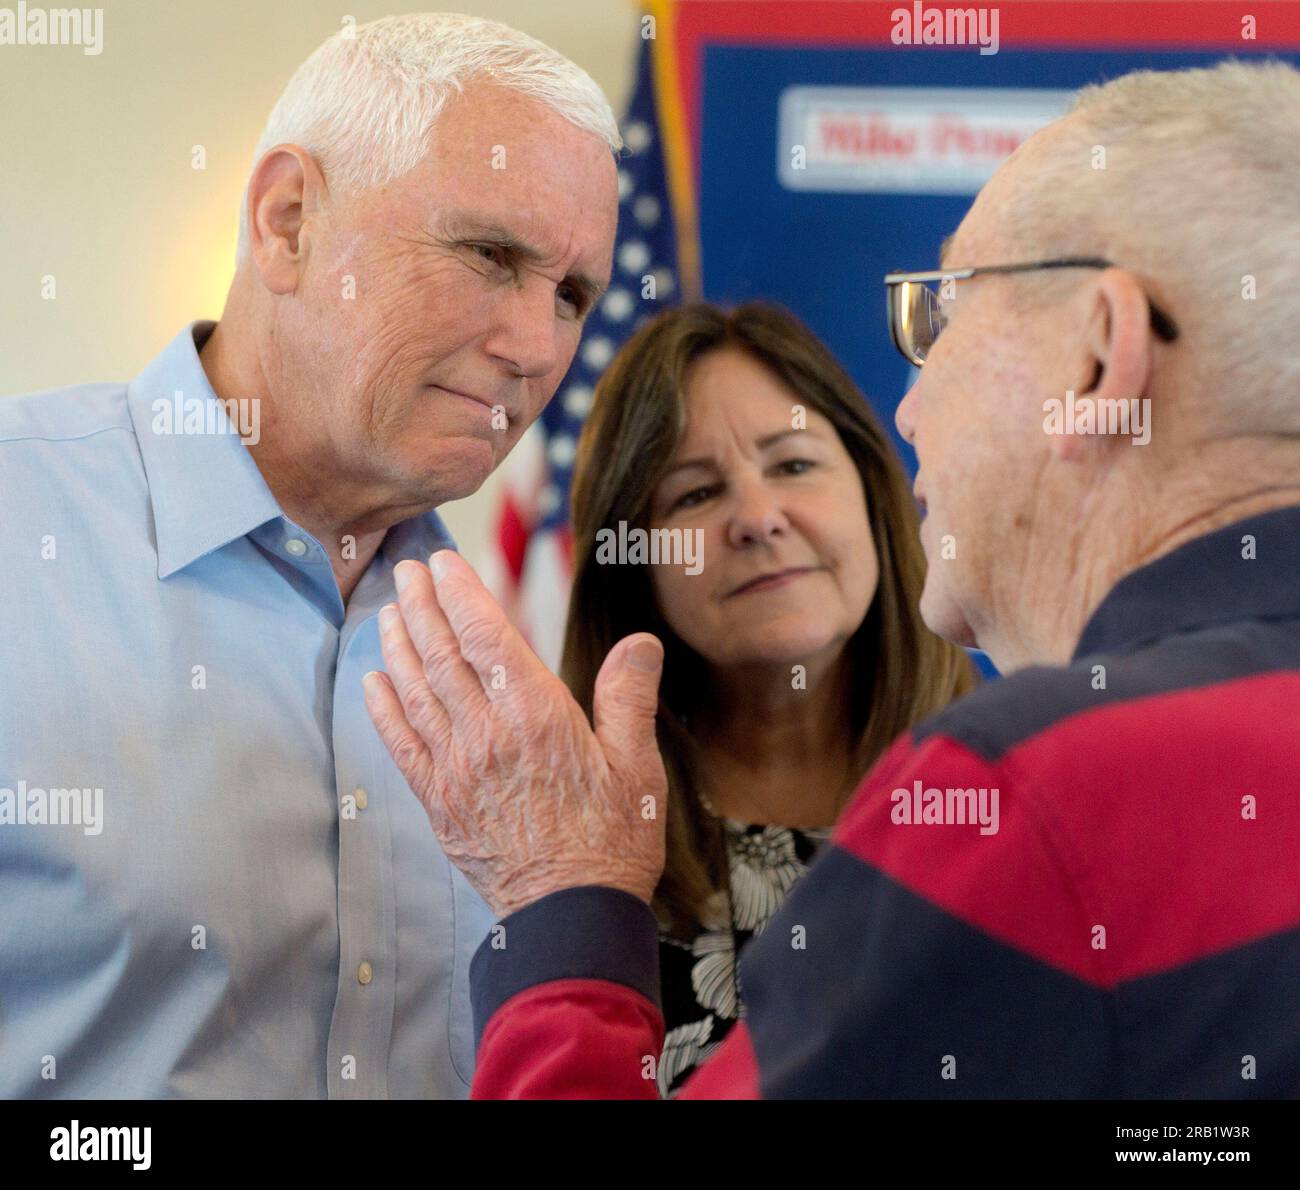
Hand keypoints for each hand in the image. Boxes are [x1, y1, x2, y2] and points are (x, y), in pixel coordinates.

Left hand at [362, 550, 667, 918]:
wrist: (570, 914)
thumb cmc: (614, 840)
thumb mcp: (638, 766)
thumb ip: (630, 697)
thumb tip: (640, 640)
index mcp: (536, 716)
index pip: (487, 636)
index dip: (462, 593)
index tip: (444, 562)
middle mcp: (487, 735)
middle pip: (442, 655)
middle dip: (422, 606)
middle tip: (405, 570)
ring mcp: (457, 769)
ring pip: (416, 692)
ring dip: (397, 646)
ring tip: (388, 611)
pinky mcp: (440, 802)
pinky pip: (402, 746)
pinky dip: (383, 709)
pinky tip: (371, 682)